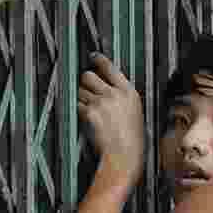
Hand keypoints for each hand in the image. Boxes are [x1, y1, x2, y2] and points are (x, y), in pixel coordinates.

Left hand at [78, 53, 144, 189]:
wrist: (124, 155)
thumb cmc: (132, 139)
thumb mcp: (134, 111)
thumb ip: (122, 96)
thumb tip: (108, 86)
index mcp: (129, 92)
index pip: (110, 67)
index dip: (99, 60)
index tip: (93, 57)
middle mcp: (114, 94)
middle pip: (89, 75)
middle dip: (85, 81)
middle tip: (88, 88)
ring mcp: (101, 102)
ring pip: (80, 91)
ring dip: (82, 97)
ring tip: (91, 109)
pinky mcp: (90, 113)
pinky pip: (78, 105)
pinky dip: (79, 110)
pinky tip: (89, 119)